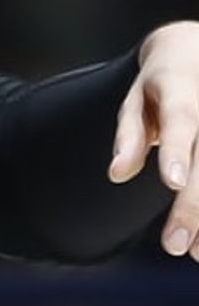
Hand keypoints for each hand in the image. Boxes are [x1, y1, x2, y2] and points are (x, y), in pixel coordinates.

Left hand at [111, 21, 198, 257]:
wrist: (198, 51)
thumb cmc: (162, 83)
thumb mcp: (137, 98)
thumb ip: (128, 134)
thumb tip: (116, 175)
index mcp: (183, 88)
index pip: (182, 119)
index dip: (177, 150)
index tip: (172, 183)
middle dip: (194, 207)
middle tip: (174, 247)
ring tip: (196, 254)